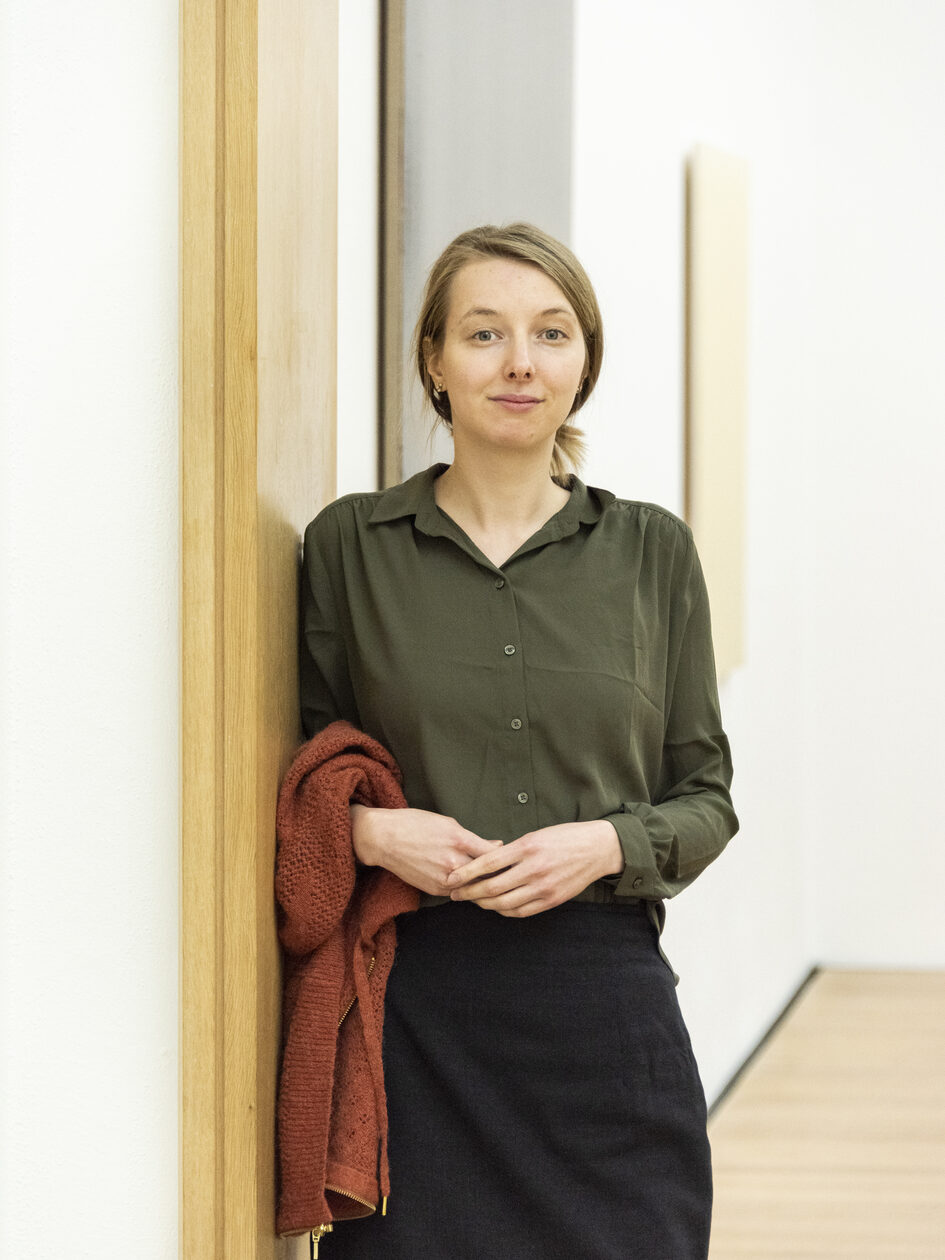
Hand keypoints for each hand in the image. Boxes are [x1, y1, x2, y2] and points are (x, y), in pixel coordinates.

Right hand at [350, 805, 501, 896]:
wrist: (383, 839)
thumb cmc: (414, 824)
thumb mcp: (448, 823)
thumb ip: (473, 838)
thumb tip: (496, 846)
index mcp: (459, 840)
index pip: (494, 855)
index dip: (507, 859)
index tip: (515, 860)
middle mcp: (453, 862)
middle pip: (487, 875)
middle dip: (500, 875)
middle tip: (513, 875)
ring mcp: (444, 878)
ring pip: (474, 887)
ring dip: (485, 885)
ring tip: (499, 883)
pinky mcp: (435, 889)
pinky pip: (458, 892)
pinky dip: (467, 889)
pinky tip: (474, 885)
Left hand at [445, 820, 623, 916]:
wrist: (597, 849)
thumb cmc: (564, 838)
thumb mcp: (536, 835)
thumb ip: (513, 850)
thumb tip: (486, 863)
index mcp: (527, 847)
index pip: (488, 863)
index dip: (466, 873)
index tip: (451, 878)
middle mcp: (534, 868)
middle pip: (492, 887)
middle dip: (469, 892)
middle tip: (455, 894)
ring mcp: (544, 887)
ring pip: (504, 903)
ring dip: (484, 904)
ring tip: (473, 901)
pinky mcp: (552, 900)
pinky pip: (521, 911)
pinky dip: (504, 911)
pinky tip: (496, 906)